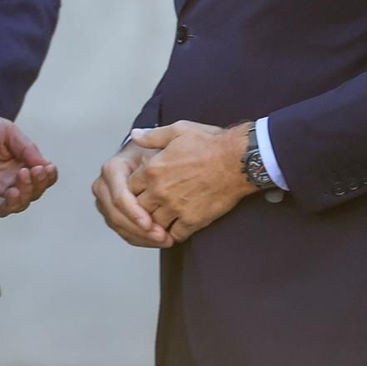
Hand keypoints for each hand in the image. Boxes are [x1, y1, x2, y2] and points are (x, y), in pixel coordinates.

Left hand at [0, 117, 57, 215]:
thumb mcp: (7, 132)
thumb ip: (27, 147)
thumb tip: (44, 165)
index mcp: (19, 165)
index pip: (41, 177)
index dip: (48, 175)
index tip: (48, 167)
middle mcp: (10, 181)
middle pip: (34, 192)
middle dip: (39, 183)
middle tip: (35, 170)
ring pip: (20, 203)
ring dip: (27, 192)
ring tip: (24, 176)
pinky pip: (1, 209)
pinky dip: (11, 203)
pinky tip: (12, 192)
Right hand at [92, 140, 172, 248]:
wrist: (147, 160)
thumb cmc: (154, 152)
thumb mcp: (156, 144)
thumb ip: (151, 139)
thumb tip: (138, 135)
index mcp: (112, 168)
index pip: (119, 195)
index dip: (134, 212)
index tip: (151, 223)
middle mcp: (103, 186)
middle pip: (116, 214)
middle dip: (139, 229)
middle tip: (161, 236)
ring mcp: (105, 202)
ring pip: (118, 225)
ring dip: (141, 237)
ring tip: (164, 240)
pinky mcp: (111, 213)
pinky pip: (122, 231)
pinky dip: (139, 238)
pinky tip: (157, 241)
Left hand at [129, 121, 253, 241]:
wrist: (237, 160)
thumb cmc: (209, 143)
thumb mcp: (177, 131)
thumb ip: (152, 136)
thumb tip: (135, 135)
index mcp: (152, 169)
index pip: (129, 187)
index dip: (134, 188)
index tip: (142, 188)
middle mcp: (160, 191)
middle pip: (138, 208)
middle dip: (141, 208)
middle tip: (149, 206)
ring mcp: (175, 208)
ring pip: (153, 224)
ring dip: (155, 223)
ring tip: (161, 219)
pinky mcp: (192, 220)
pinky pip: (175, 234)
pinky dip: (173, 233)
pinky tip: (177, 228)